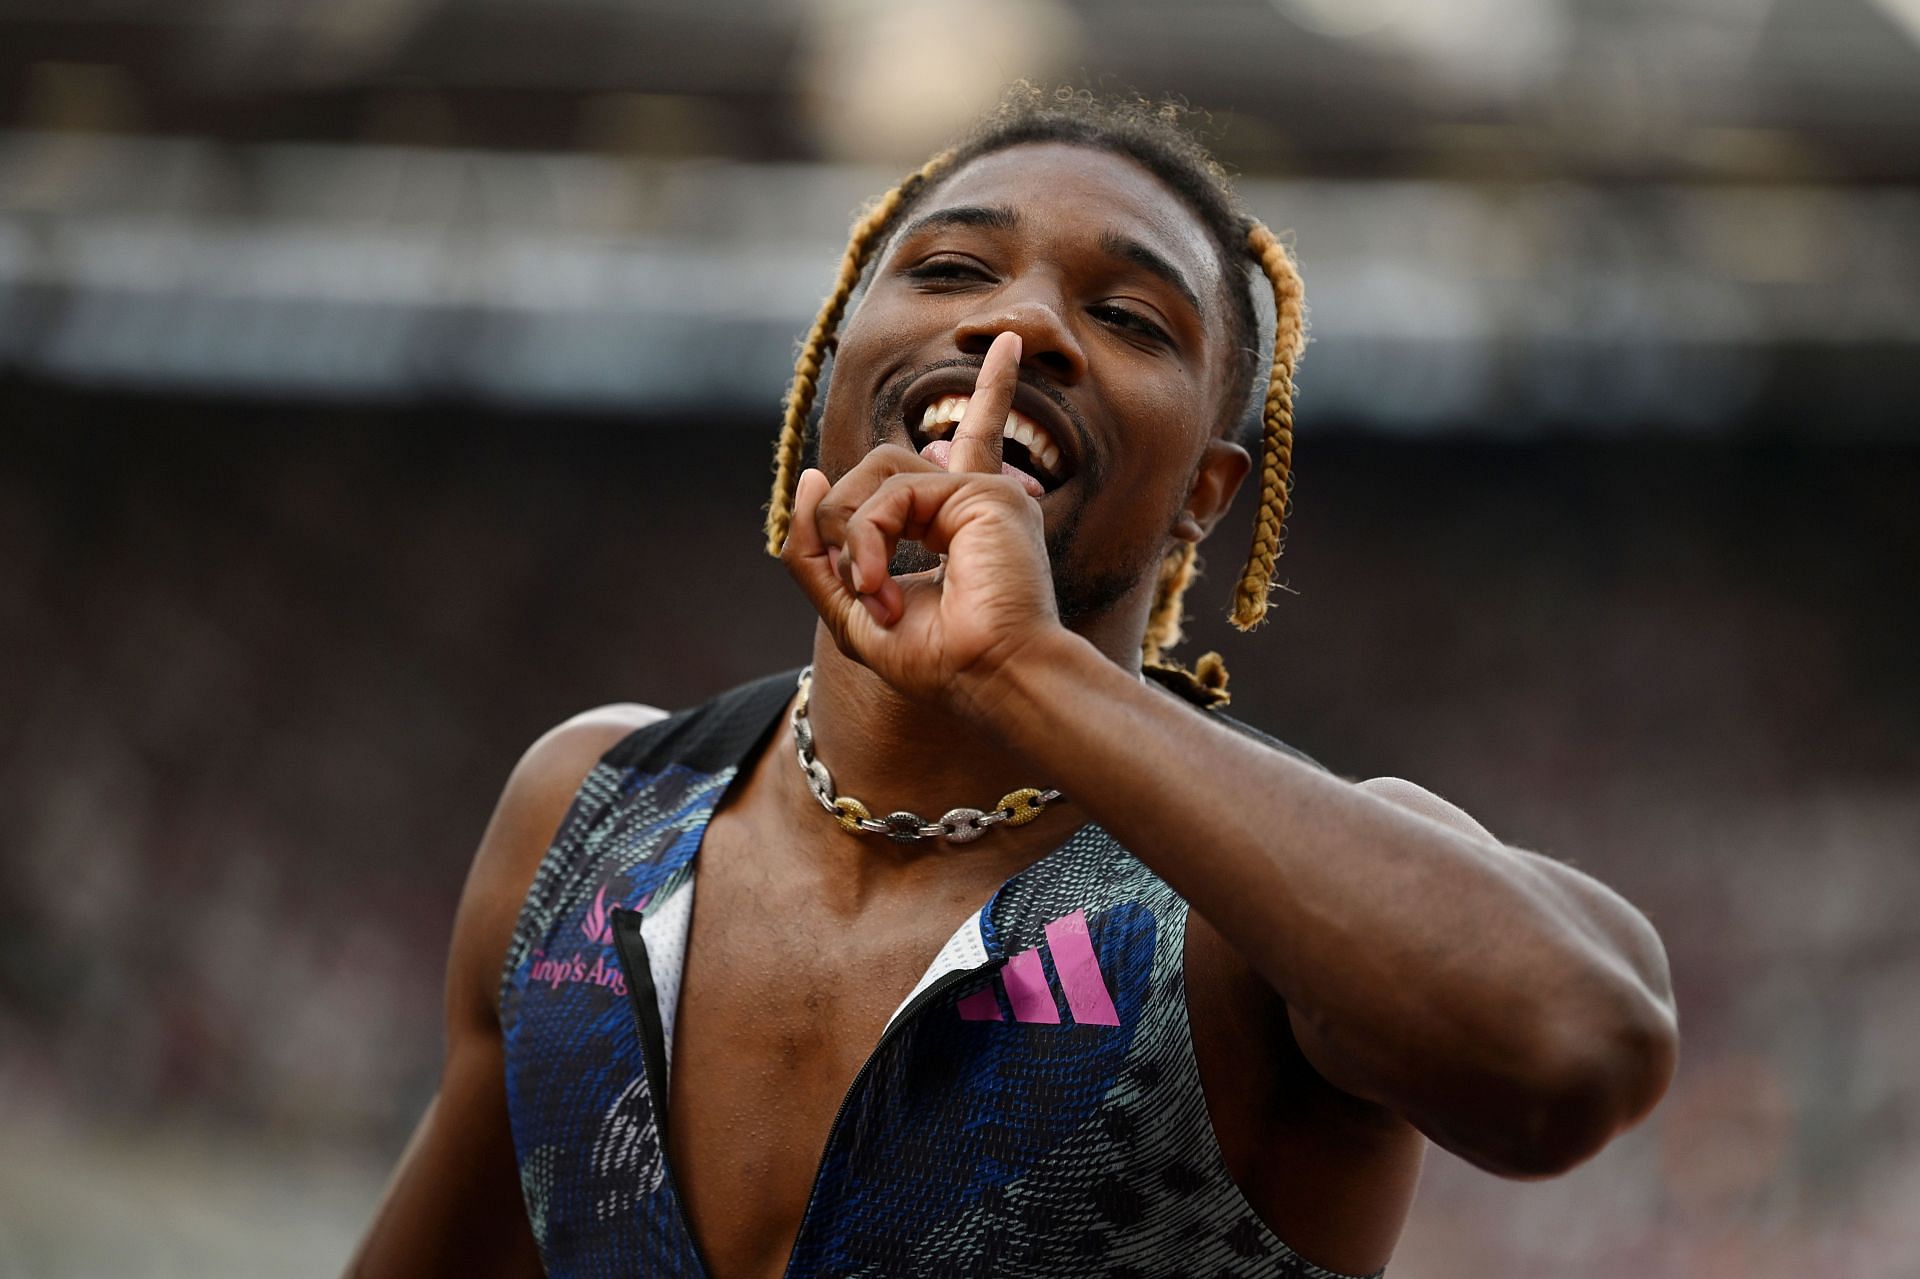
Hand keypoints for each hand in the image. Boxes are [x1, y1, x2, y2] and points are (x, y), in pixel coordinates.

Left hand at [782, 332, 1064, 713]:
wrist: (991, 680)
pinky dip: (867, 541)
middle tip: (862, 588)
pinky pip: (890, 496)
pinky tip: (879, 582)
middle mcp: (977, 499)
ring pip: (876, 476)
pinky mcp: (986, 493)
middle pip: (883, 469)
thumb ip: (819, 551)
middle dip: (844, 527)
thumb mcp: (853, 608)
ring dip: (851, 537)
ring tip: (871, 588)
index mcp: (961, 524)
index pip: (967, 443)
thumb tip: (811, 476)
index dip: (993, 393)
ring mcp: (983, 492)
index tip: (1011, 347)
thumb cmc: (936, 660)